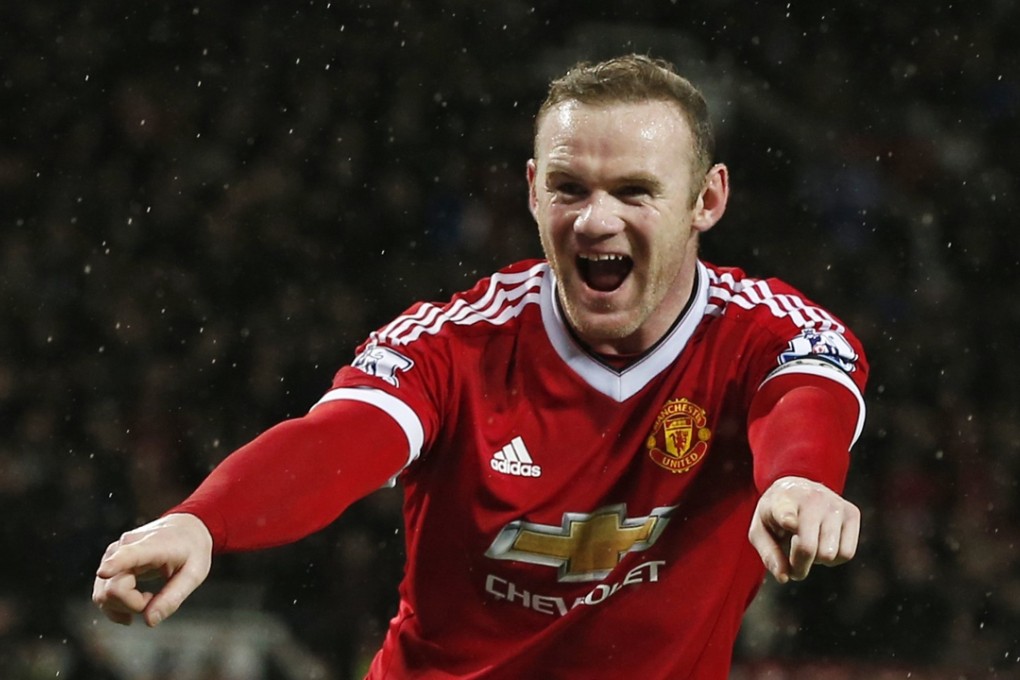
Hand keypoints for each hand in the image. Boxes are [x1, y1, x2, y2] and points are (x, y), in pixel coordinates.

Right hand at [92, 513, 212, 626]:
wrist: (186, 528)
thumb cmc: (192, 551)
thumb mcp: (194, 574)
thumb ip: (173, 598)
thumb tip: (149, 621)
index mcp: (152, 545)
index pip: (128, 555)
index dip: (114, 565)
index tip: (104, 572)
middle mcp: (124, 546)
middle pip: (113, 588)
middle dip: (133, 605)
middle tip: (154, 599)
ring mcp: (113, 554)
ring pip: (103, 594)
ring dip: (124, 607)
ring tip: (148, 597)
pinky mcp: (108, 562)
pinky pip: (101, 593)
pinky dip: (115, 606)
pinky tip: (135, 604)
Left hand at [747, 476, 859, 583]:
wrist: (797, 488)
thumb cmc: (775, 514)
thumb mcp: (760, 530)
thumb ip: (769, 554)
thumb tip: (784, 578)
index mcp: (782, 501)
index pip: (786, 512)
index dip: (787, 519)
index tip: (789, 523)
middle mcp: (811, 499)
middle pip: (808, 549)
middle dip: (799, 565)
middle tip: (793, 561)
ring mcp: (834, 504)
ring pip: (829, 555)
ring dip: (817, 561)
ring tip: (808, 544)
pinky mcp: (852, 512)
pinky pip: (847, 554)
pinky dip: (834, 559)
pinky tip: (823, 545)